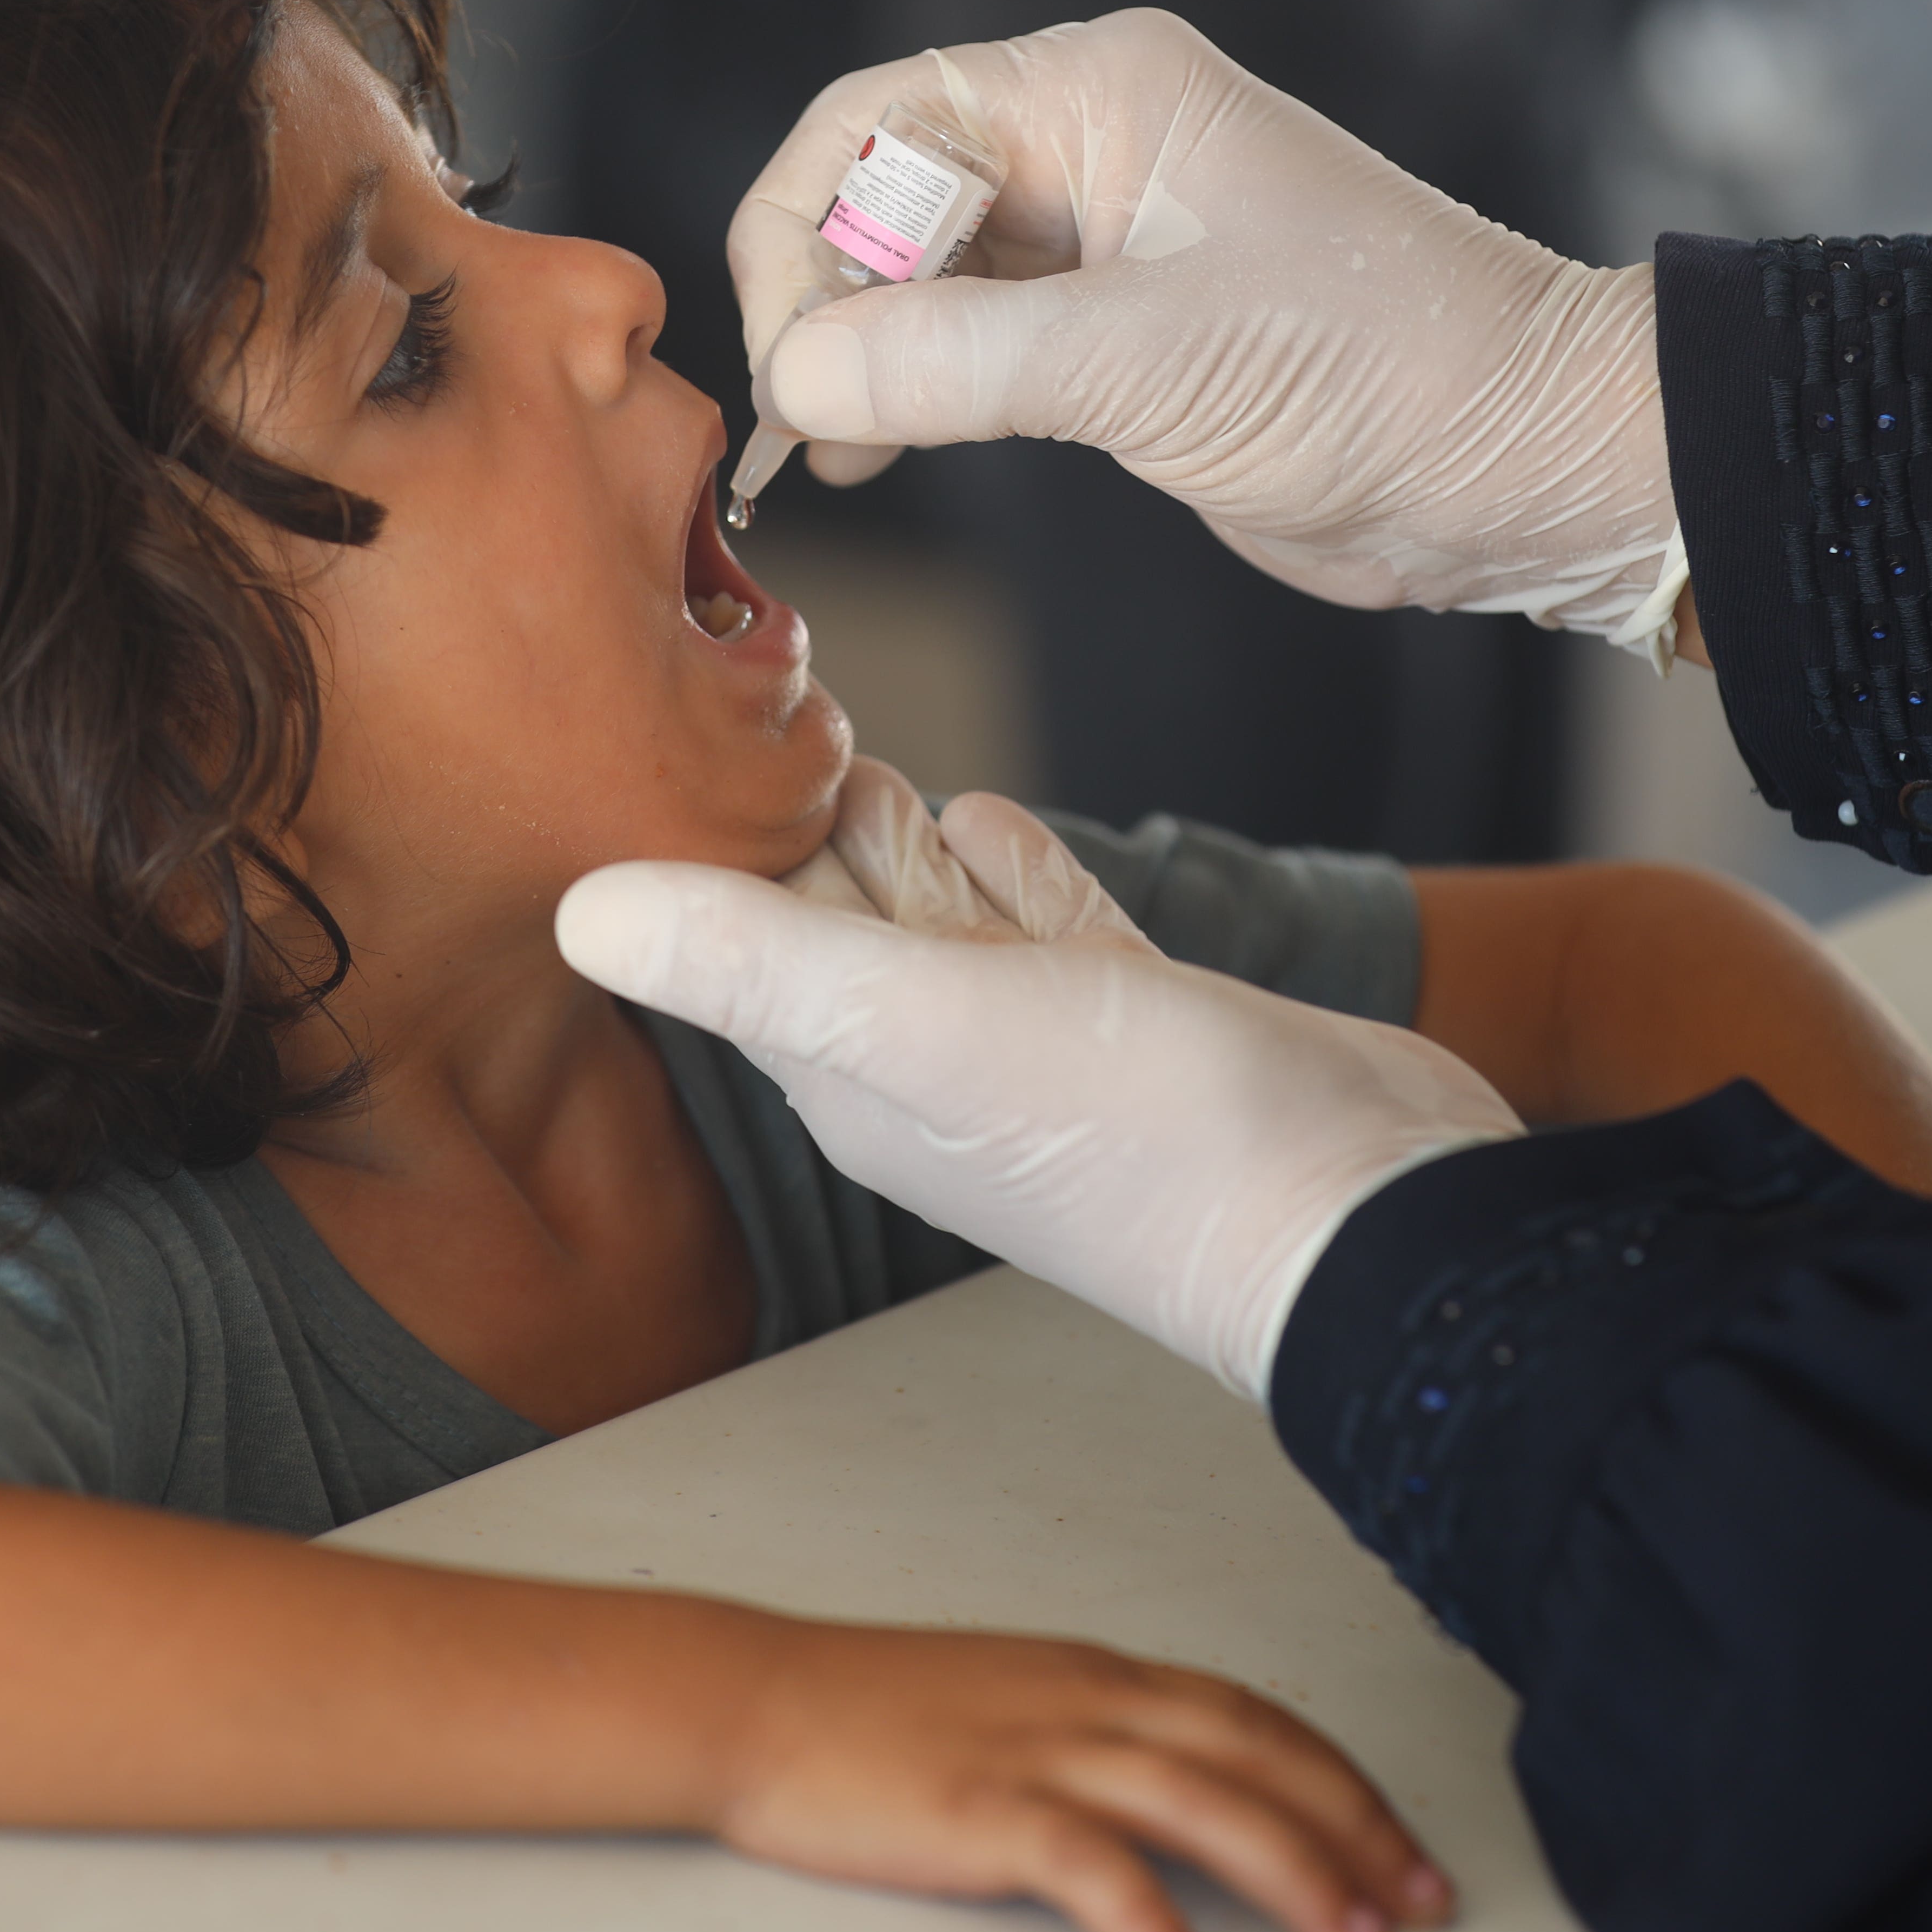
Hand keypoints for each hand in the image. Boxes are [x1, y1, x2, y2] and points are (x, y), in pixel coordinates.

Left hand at [559, 780, 1518, 1397]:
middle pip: (835, 927)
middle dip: (793, 837)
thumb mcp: (913, 1018)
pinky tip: (989, 815)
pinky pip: (1050, 932)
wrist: (1352, 1209)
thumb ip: (751, 961)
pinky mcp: (1143, 1022)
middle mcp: (932, 1064)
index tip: (658, 752)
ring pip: (941, 925)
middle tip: (747, 722)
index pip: (747, 945)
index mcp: (853, 1074)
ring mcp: (1042, 1048)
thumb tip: (579, 911)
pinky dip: (1010, 874)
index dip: (706, 852)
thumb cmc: (1137, 1131)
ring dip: (897, 848)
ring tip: (852, 756)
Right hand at [722, 1618, 1454, 1931]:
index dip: (1344, 1783)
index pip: (1256, 1717)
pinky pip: (1098, 1866)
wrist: (755, 1700)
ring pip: (1206, 1802)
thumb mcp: (1002, 1702)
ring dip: (1297, 1871)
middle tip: (1425, 1903)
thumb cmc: (864, 1714)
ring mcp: (1039, 1752)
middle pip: (1259, 1754)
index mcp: (1096, 1675)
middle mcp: (1088, 1701)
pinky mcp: (986, 1808)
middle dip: (1357, 1830)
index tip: (1405, 1847)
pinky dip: (1157, 1921)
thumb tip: (1168, 1786)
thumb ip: (1086, 1735)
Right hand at [728, 11, 1684, 644]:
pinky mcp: (1104, 337)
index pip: (877, 123)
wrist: (1519, 460)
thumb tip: (800, 375)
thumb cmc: (1386, 372)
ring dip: (853, 356)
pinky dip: (902, 394)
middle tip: (804, 421)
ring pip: (908, 276)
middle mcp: (1086, 147)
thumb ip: (962, 362)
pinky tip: (875, 449)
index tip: (796, 357)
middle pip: (876, 193)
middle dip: (821, 301)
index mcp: (1101, 94)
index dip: (809, 233)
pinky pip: (958, 343)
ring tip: (833, 451)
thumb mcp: (1154, 363)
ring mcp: (1093, 244)